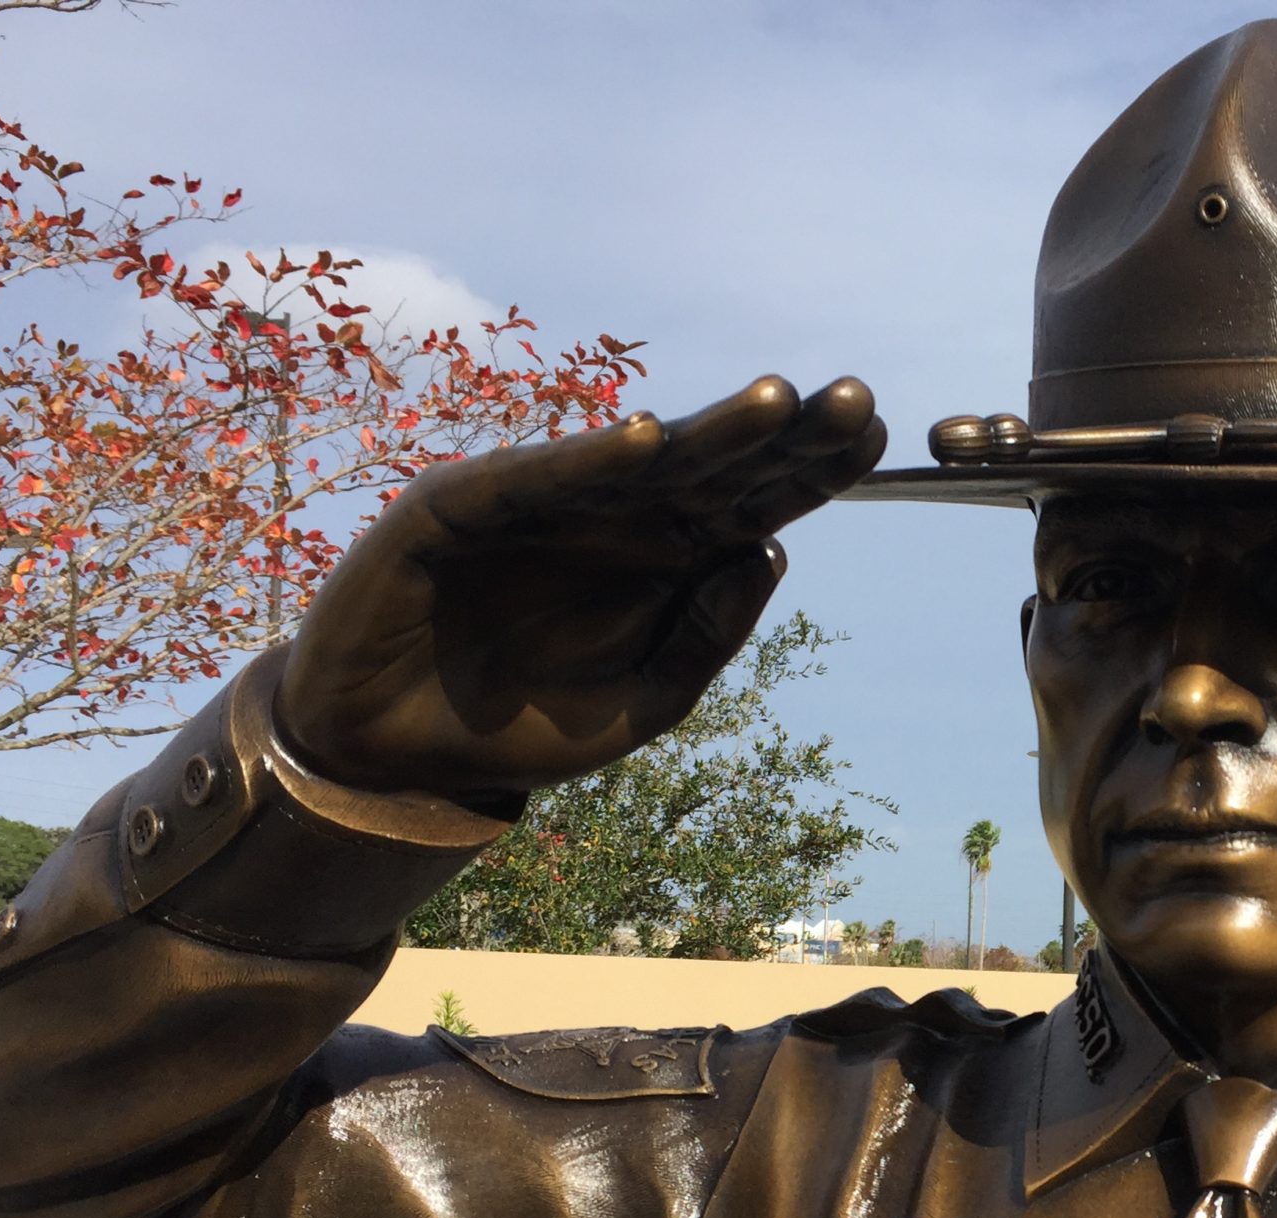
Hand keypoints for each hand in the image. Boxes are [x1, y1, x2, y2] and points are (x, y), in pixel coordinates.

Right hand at [275, 374, 884, 797]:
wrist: (398, 756)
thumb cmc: (523, 725)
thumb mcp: (642, 704)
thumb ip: (705, 637)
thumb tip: (773, 550)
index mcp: (669, 557)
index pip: (759, 499)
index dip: (815, 466)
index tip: (878, 438)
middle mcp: (616, 516)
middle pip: (719, 464)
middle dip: (786, 433)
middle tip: (855, 401)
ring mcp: (542, 502)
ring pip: (640, 456)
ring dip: (709, 430)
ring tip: (778, 403)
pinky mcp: (460, 504)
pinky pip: (534, 478)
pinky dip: (587, 461)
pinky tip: (648, 441)